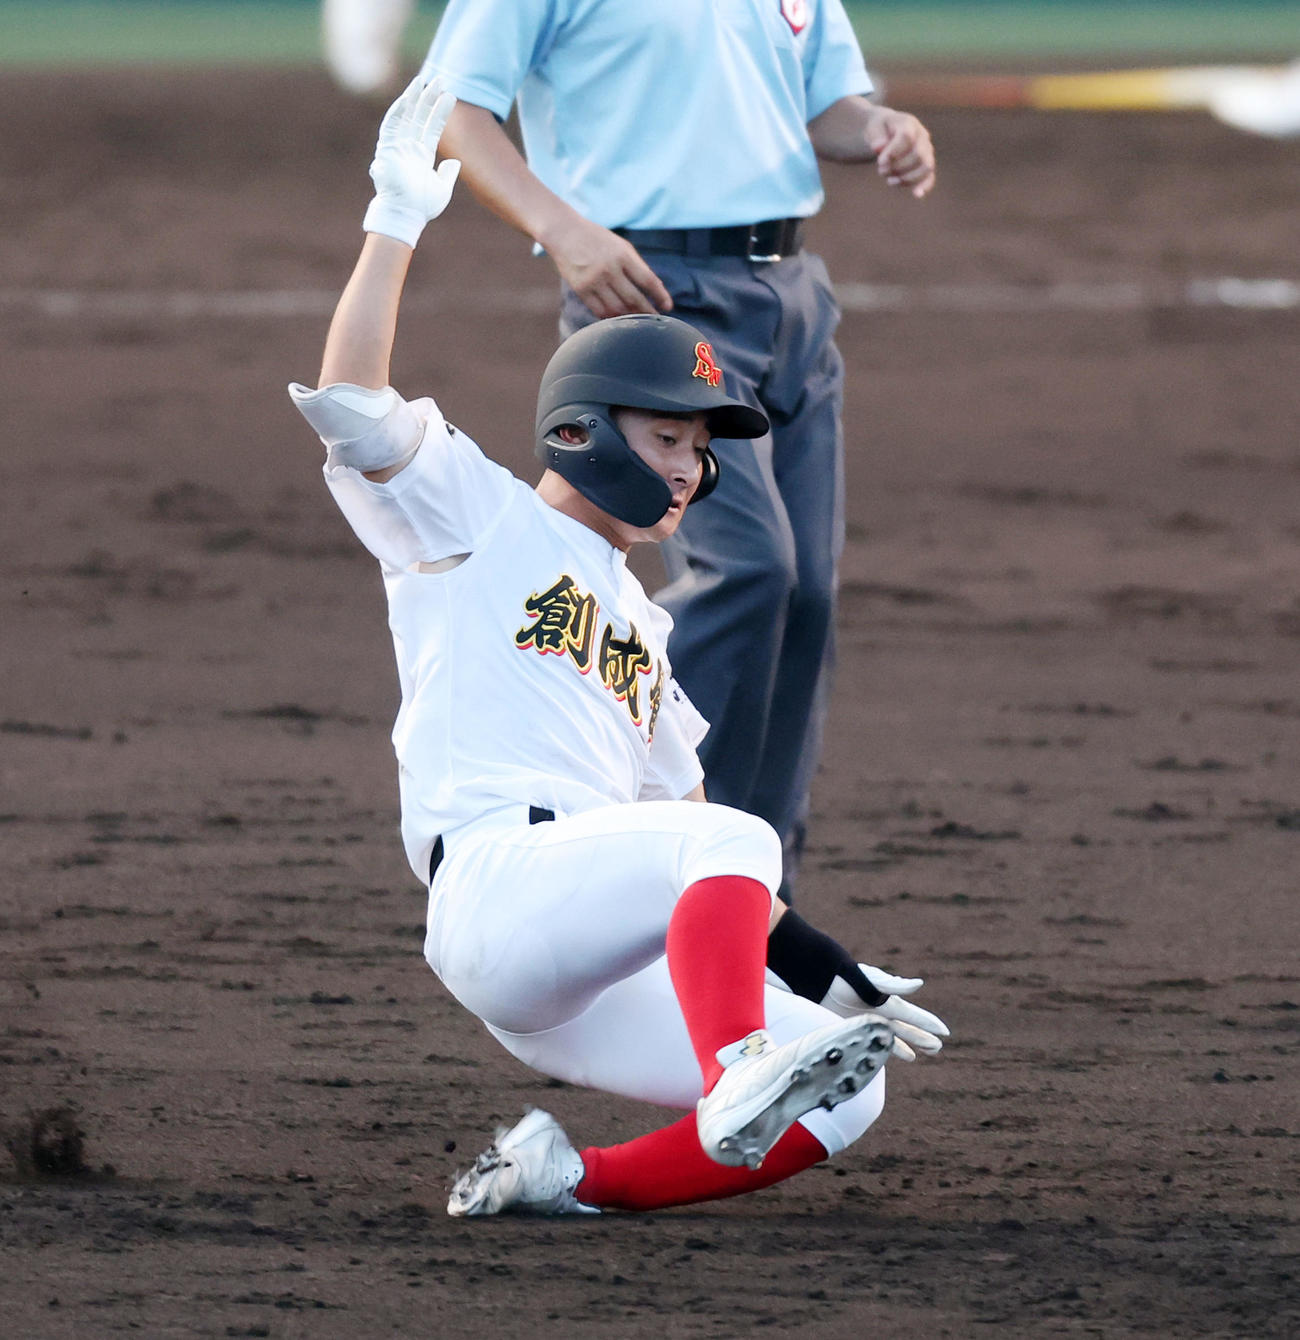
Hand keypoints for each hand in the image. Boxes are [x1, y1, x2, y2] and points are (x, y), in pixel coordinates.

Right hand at [362, 73, 462, 247]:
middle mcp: (408, 147)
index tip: (450, 94)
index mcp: (421, 155)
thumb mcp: (443, 189)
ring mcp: (397, 146)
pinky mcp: (386, 148)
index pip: (432, 126)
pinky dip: (399, 109)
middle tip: (438, 78)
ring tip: (424, 80)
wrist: (405, 215)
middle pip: (419, 116)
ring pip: (406, 115)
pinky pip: (392, 124)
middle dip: (428, 97)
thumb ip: (448, 173)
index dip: (441, 111)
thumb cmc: (422, 206)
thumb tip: (455, 161)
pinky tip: (408, 96)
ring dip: (414, 98)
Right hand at [542, 214, 672, 317]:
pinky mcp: (581, 290)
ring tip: (637, 320)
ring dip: (630, 317)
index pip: (648, 280)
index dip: (660, 296)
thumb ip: (637, 265)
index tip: (668, 306)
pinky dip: (611, 317)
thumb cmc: (598, 240)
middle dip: (648, 312)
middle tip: (655, 320)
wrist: (564, 233)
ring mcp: (594, 281)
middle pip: (634, 299)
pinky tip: (618, 318)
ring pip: (617, 309)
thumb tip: (655, 289)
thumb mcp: (621, 246)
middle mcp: (609, 269)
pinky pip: (600, 311)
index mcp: (623, 255)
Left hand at [821, 964, 949, 1061]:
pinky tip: (902, 1055)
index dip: (929, 1025)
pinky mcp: (858, 1027)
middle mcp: (883, 1013)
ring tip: (926, 1053)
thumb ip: (893, 986)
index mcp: (889, 1003)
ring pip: (897, 1036)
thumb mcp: (872, 982)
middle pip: (908, 1028)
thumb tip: (919, 984)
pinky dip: (890, 1048)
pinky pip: (878, 1041)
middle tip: (939, 1048)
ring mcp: (871, 1021)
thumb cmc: (849, 978)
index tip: (945, 1032)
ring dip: (911, 1044)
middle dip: (923, 1038)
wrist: (824, 980)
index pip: (914, 1016)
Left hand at [865, 105, 935, 198]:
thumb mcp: (873, 127)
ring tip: (890, 180)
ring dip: (906, 178)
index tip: (880, 162)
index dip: (893, 151)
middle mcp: (922, 136)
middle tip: (881, 170)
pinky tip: (917, 194)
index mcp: (909, 123)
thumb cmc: (879, 130)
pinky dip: (925, 186)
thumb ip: (875, 136)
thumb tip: (878, 147)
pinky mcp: (925, 165)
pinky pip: (930, 176)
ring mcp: (927, 151)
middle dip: (897, 167)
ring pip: (926, 167)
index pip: (906, 138)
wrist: (887, 133)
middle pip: (917, 155)